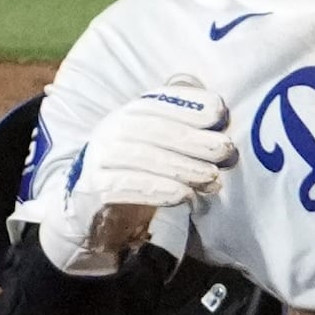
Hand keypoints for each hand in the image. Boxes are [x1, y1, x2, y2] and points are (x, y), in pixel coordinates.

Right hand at [43, 77, 235, 274]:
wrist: (88, 213)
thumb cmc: (134, 175)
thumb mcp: (157, 149)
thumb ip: (184, 134)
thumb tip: (220, 123)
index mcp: (129, 114)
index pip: (159, 101)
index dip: (190, 105)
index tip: (220, 112)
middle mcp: (111, 130)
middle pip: (155, 128)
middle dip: (194, 138)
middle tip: (225, 149)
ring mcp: (99, 158)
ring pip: (143, 157)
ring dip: (183, 167)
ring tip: (212, 177)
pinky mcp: (93, 189)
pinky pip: (127, 186)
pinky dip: (159, 190)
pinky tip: (184, 196)